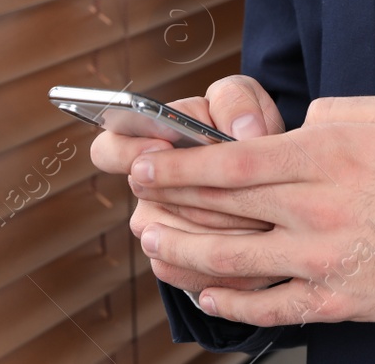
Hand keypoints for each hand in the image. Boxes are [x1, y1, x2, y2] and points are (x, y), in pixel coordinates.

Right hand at [89, 75, 286, 293]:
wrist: (266, 176)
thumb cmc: (241, 127)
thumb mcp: (241, 101)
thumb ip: (236, 102)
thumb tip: (242, 131)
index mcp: (144, 141)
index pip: (108, 151)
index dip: (128, 151)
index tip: (162, 146)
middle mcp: (143, 190)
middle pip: (152, 202)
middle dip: (201, 195)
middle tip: (245, 191)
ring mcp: (156, 230)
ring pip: (177, 242)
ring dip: (224, 231)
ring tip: (265, 220)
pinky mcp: (178, 264)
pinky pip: (194, 273)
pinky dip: (231, 265)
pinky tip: (264, 249)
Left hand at [127, 94, 374, 326]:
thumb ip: (330, 113)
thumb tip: (292, 126)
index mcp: (325, 157)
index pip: (232, 161)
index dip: (180, 164)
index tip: (148, 160)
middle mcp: (314, 209)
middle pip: (223, 206)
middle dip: (170, 198)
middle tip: (137, 190)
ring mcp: (321, 259)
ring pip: (232, 261)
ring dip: (183, 252)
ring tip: (153, 241)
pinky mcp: (333, 299)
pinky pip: (268, 307)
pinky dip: (230, 303)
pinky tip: (206, 293)